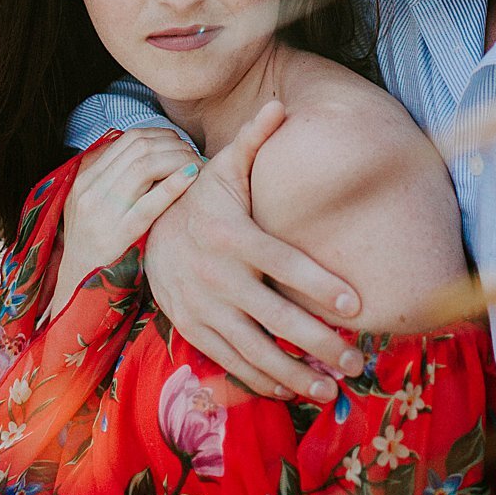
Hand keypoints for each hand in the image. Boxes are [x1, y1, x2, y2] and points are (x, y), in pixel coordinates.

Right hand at [52, 129, 201, 308]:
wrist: (76, 285)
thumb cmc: (94, 245)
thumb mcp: (91, 205)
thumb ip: (111, 178)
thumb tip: (146, 151)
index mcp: (85, 178)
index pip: (128, 139)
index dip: (161, 136)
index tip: (181, 146)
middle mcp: (90, 189)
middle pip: (139, 148)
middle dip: (174, 146)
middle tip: (194, 155)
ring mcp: (102, 212)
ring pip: (144, 166)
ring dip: (178, 160)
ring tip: (196, 166)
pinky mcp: (118, 236)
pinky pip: (149, 203)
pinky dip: (173, 185)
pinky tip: (192, 177)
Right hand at [140, 101, 363, 400]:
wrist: (138, 232)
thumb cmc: (196, 200)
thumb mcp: (220, 169)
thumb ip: (252, 142)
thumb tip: (279, 104)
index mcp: (231, 236)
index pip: (284, 263)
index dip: (321, 286)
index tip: (357, 306)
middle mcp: (217, 275)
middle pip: (277, 317)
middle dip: (321, 344)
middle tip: (357, 360)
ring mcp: (202, 306)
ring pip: (255, 349)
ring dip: (295, 374)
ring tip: (332, 388)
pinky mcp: (192, 327)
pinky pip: (229, 360)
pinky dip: (260, 380)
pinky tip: (289, 390)